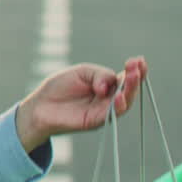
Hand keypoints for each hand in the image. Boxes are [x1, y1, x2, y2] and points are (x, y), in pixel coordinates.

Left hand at [16, 56, 148, 152]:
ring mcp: (104, 110)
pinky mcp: (96, 121)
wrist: (41, 105)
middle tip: (137, 68)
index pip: (125, 77)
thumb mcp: (82, 72)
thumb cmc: (60, 86)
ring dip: (130, 90)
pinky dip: (118, 106)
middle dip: (135, 79)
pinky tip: (120, 97)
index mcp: (107, 85)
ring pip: (124, 103)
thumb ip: (99, 75)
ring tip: (133, 78)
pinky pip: (111, 115)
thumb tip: (109, 87)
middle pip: (128, 90)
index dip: (135, 70)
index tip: (140, 60)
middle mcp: (109, 98)